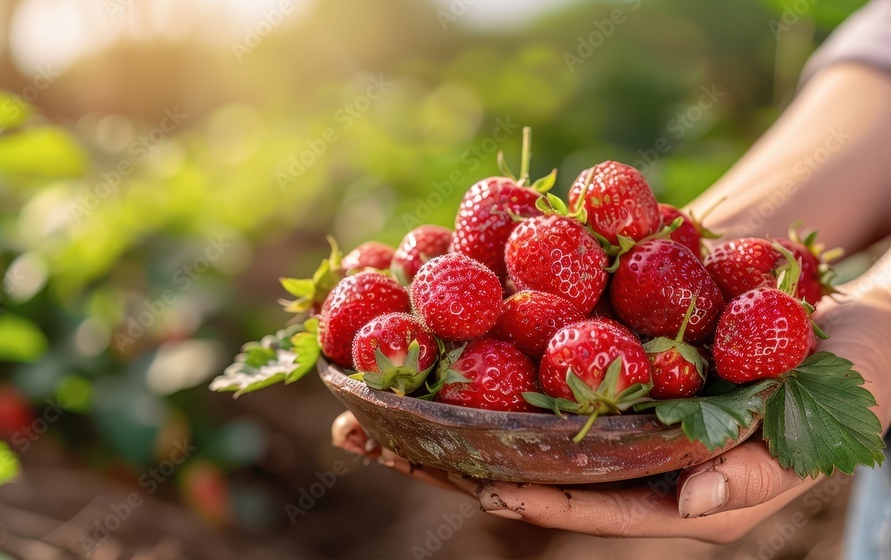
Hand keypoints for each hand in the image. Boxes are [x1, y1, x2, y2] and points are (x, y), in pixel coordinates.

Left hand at [331, 271, 890, 542]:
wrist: (831, 299)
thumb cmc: (846, 367)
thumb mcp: (814, 421)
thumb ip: (755, 470)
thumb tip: (690, 501)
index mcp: (673, 489)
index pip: (593, 505)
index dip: (537, 498)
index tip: (476, 484)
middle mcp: (626, 452)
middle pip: (524, 463)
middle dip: (445, 455)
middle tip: (368, 436)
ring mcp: (605, 404)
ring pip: (509, 413)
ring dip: (436, 404)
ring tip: (359, 397)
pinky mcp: (595, 357)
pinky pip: (528, 357)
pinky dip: (477, 348)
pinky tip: (420, 329)